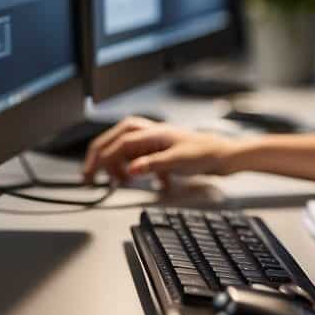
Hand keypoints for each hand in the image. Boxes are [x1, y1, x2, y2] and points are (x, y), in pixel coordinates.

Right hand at [81, 117, 239, 186]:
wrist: (224, 155)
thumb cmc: (206, 153)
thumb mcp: (179, 161)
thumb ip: (153, 165)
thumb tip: (131, 169)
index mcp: (153, 133)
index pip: (120, 143)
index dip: (103, 158)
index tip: (91, 173)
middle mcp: (151, 134)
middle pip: (116, 139)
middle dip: (101, 155)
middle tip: (89, 174)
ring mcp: (155, 141)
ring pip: (125, 147)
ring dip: (117, 163)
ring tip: (117, 180)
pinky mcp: (160, 150)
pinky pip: (138, 156)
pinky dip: (133, 167)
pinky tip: (138, 179)